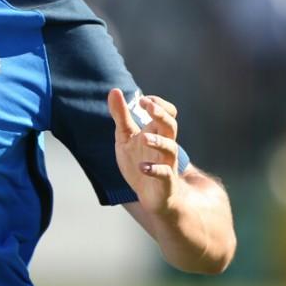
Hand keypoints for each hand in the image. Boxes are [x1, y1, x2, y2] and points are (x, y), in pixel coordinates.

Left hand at [108, 88, 181, 213]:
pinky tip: (142, 167)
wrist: (149, 194)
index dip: (158, 104)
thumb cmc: (139, 161)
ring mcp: (166, 162)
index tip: (142, 100)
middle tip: (147, 106)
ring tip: (144, 138)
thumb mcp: (125, 136)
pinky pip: (165, 173)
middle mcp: (165, 145)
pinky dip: (154, 170)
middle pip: (171, 125)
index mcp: (157, 132)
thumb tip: (114, 90)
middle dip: (160, 114)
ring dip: (158, 141)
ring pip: (171, 148)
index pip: (167, 112)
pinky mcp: (165, 180)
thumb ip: (121, 115)